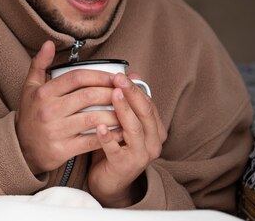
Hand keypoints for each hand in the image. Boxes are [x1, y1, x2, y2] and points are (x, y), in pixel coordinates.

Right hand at [15, 41, 122, 173]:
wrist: (20, 148)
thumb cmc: (30, 115)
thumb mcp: (30, 87)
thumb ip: (39, 64)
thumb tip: (49, 43)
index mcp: (44, 93)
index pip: (76, 77)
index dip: (99, 75)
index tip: (115, 77)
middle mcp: (49, 110)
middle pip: (88, 96)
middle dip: (111, 93)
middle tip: (126, 92)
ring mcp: (56, 131)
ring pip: (93, 119)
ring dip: (115, 114)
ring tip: (128, 111)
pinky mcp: (62, 150)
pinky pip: (91, 141)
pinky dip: (109, 136)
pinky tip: (120, 131)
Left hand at [87, 72, 166, 206]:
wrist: (108, 181)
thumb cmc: (114, 146)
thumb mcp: (122, 121)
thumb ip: (128, 101)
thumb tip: (132, 73)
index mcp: (155, 129)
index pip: (148, 103)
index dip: (135, 88)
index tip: (121, 74)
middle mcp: (153, 142)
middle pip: (145, 113)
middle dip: (132, 93)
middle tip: (118, 78)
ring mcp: (141, 155)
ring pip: (134, 129)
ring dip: (123, 110)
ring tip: (113, 95)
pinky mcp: (125, 166)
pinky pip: (116, 150)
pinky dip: (108, 138)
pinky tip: (98, 127)